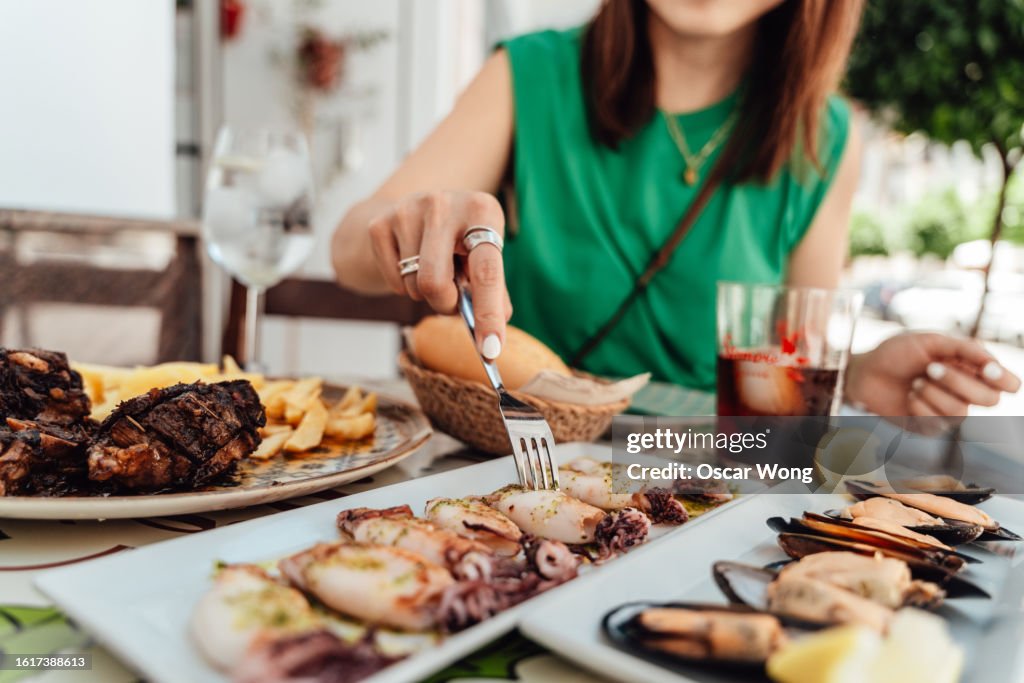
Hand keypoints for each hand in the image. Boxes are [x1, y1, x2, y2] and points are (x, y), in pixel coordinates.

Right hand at [367, 190, 511, 358]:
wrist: (416, 210)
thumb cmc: (462, 241)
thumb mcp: (485, 256)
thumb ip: (493, 294)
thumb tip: (491, 339)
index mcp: (482, 210)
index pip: (486, 270)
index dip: (489, 314)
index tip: (491, 349)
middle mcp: (444, 203)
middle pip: (435, 283)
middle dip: (444, 303)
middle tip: (452, 297)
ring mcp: (408, 209)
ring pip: (413, 284)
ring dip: (425, 294)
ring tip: (434, 271)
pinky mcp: (380, 222)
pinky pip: (393, 281)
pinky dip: (403, 286)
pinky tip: (411, 264)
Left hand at [844, 332, 1020, 416]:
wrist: (865, 372)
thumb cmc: (896, 353)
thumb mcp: (928, 341)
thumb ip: (962, 348)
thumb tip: (991, 361)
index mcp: (971, 368)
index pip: (1006, 382)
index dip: (1004, 379)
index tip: (987, 370)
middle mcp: (965, 391)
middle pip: (990, 400)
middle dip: (959, 383)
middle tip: (931, 368)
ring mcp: (948, 410)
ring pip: (961, 413)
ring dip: (934, 395)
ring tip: (915, 382)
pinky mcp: (930, 426)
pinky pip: (938, 425)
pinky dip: (921, 407)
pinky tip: (909, 396)